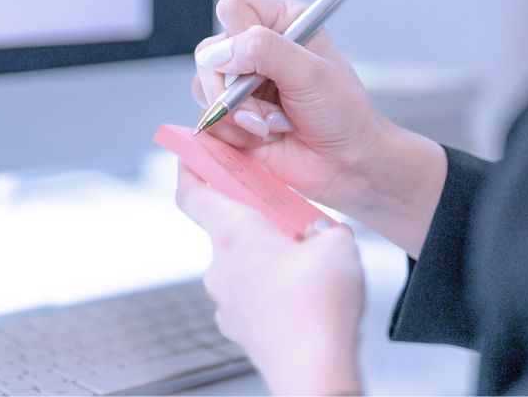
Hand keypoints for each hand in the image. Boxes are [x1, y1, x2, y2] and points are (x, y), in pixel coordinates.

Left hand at [176, 163, 363, 395]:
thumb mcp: (337, 245)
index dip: (189, 167)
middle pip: (226, 227)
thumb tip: (321, 233)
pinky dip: (269, 290)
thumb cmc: (318, 310)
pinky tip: (300, 298)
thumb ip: (325, 227)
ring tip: (305, 267)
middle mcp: (220, 265)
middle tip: (289, 220)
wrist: (313, 373)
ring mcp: (225, 299)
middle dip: (256, 221)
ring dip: (265, 258)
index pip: (192, 191)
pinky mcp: (238, 327)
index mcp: (235, 233)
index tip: (191, 153)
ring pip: (241, 264)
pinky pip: (249, 295)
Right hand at [192, 0, 446, 256]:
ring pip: (204, 89)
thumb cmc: (343, 114)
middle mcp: (256, 51)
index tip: (258, 64)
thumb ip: (263, 50)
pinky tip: (265, 137)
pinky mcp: (233, 118)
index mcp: (280, 23)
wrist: (348, 165)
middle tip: (262, 112)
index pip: (233, 11)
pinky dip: (235, 134)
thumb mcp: (310, 71)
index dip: (238, 38)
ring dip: (239, 115)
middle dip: (234, 90)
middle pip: (209, 54)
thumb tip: (216, 54)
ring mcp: (241, 86)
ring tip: (273, 126)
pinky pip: (209, 121)